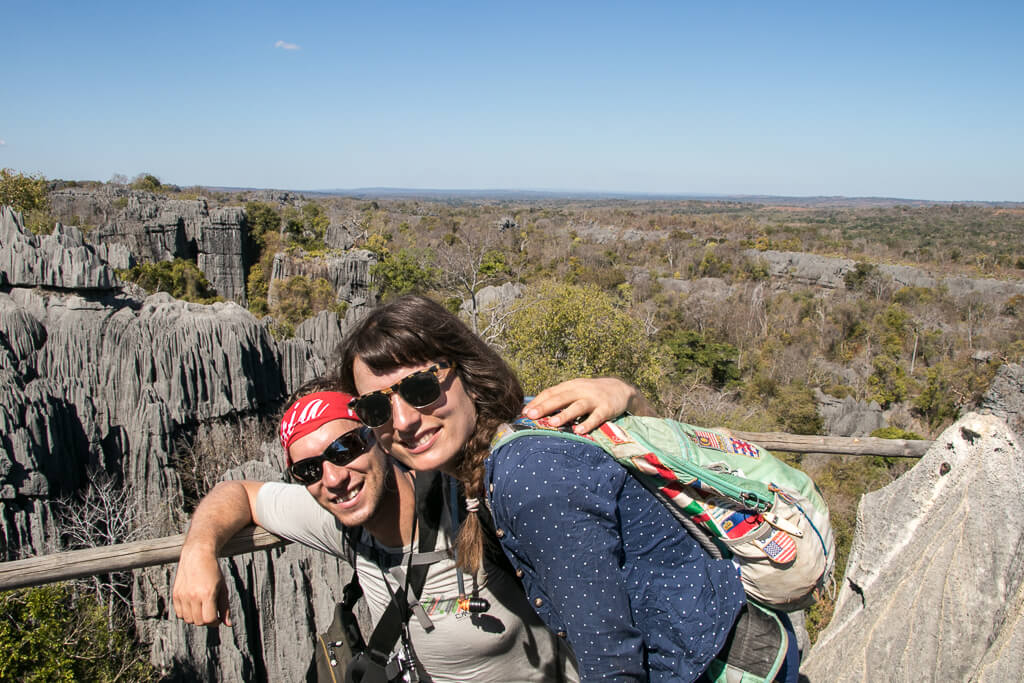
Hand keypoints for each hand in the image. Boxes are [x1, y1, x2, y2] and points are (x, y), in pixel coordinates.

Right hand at [172, 542, 231, 626]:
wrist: (197, 555)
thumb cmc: (213, 572)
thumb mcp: (223, 588)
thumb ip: (225, 606)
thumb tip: (227, 624)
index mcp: (207, 594)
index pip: (209, 620)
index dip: (215, 621)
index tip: (218, 617)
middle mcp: (193, 596)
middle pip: (198, 622)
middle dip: (206, 620)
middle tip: (211, 611)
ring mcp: (182, 596)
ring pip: (188, 619)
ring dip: (196, 617)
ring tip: (202, 606)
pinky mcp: (175, 595)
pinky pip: (180, 614)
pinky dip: (187, 614)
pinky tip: (193, 604)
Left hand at [522, 378, 650, 434]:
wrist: (621, 390)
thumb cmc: (592, 393)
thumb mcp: (576, 391)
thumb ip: (559, 398)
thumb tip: (535, 410)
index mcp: (570, 386)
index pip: (550, 392)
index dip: (537, 402)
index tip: (524, 412)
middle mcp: (580, 390)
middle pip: (560, 398)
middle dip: (544, 407)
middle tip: (530, 416)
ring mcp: (594, 399)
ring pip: (577, 406)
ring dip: (564, 415)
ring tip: (552, 424)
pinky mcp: (607, 408)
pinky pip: (596, 417)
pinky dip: (588, 424)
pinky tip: (580, 431)